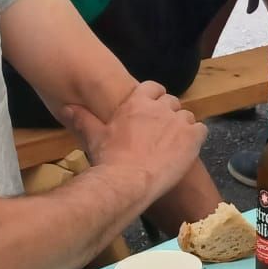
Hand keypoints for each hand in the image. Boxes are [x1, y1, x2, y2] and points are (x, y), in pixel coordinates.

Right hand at [63, 81, 204, 201]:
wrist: (129, 180)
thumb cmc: (110, 158)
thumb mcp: (94, 136)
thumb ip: (83, 119)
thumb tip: (67, 107)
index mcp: (137, 103)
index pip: (153, 87)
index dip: (154, 97)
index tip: (152, 109)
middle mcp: (160, 107)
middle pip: (171, 102)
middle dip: (168, 114)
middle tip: (161, 132)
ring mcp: (178, 121)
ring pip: (187, 116)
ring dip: (182, 126)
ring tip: (173, 144)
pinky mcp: (193, 137)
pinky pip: (201, 130)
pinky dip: (196, 138)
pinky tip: (186, 149)